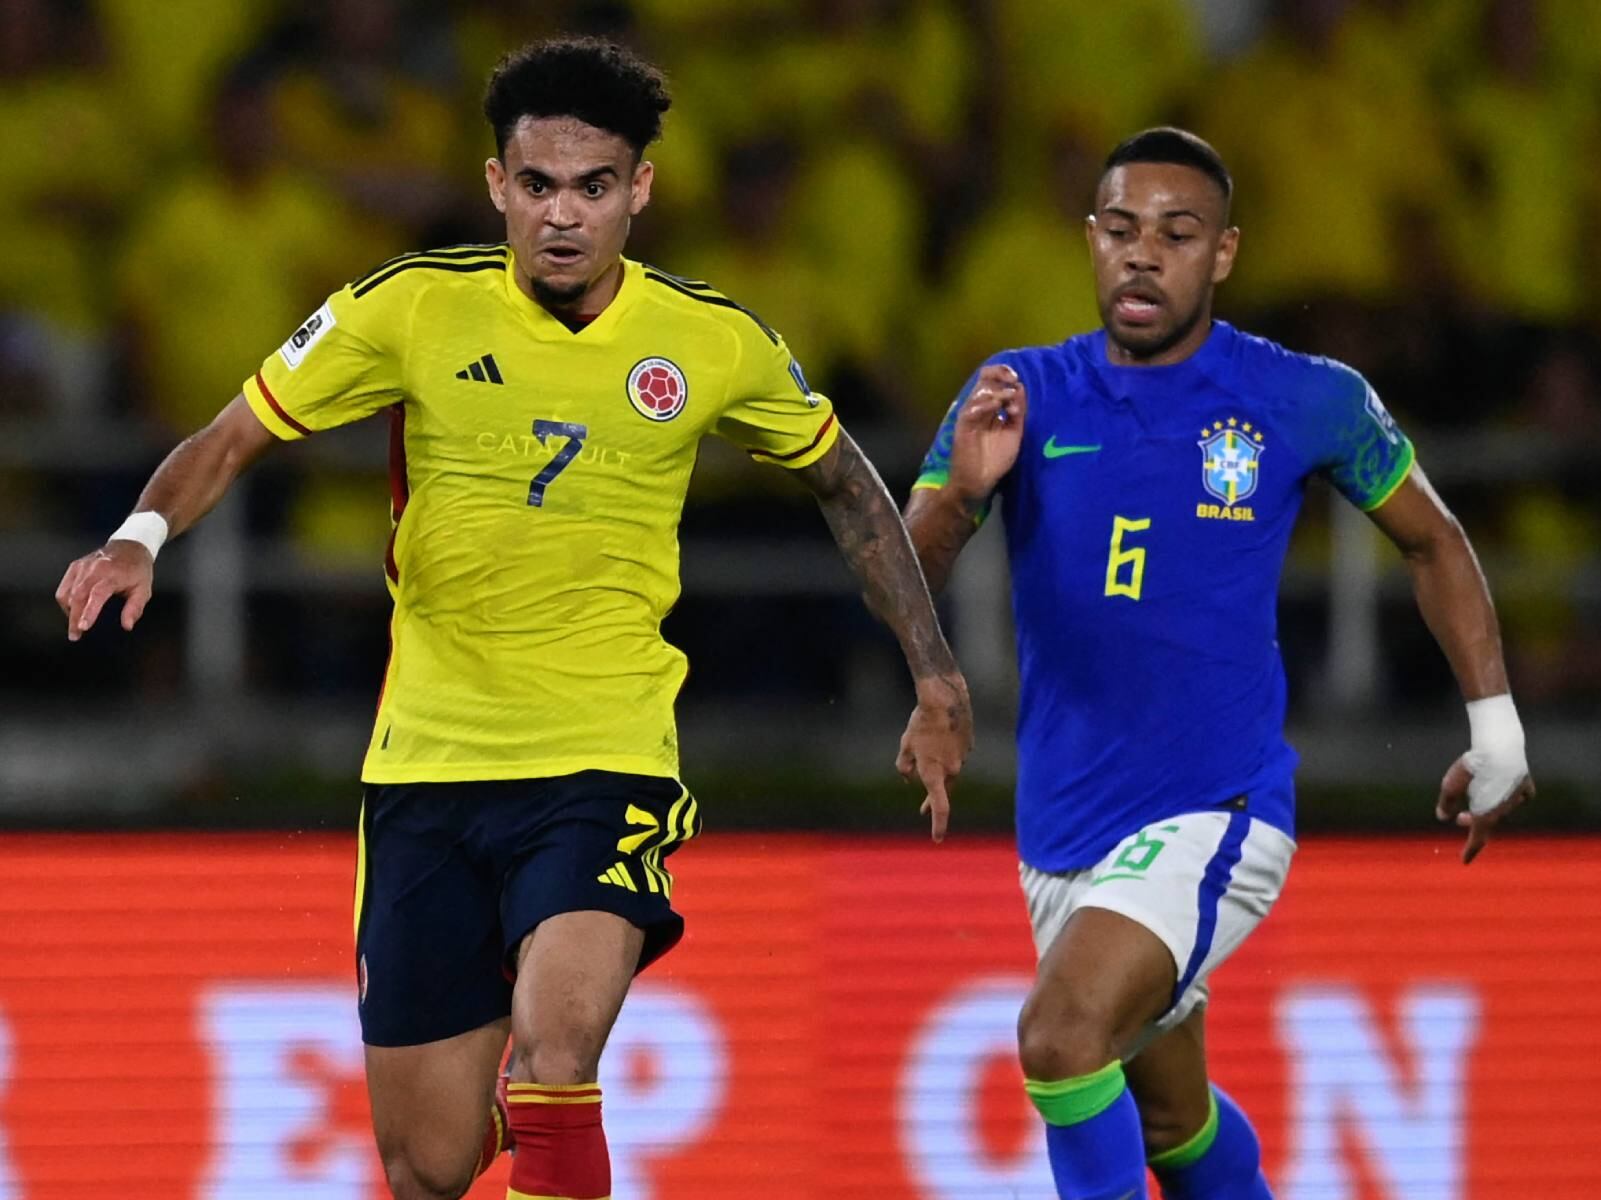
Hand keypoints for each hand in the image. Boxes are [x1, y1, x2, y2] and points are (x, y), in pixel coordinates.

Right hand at [55, 541, 154, 641]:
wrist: (130, 546)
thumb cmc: (138, 570)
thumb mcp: (144, 589)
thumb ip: (135, 608)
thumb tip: (127, 625)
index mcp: (112, 574)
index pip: (96, 595)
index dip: (88, 612)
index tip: (83, 627)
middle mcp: (94, 568)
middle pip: (78, 596)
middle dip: (74, 618)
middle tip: (76, 636)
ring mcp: (82, 566)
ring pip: (67, 592)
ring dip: (69, 611)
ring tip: (75, 625)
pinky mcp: (75, 566)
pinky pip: (64, 586)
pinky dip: (65, 600)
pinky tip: (73, 610)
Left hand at [895, 672, 973, 841]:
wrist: (945, 699)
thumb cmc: (921, 723)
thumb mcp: (905, 745)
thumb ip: (905, 767)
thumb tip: (909, 779)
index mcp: (934, 772)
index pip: (940, 806)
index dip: (938, 825)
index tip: (937, 839)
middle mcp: (952, 769)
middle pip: (943, 790)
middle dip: (932, 800)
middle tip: (923, 811)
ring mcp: (963, 757)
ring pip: (949, 771)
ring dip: (938, 768)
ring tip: (924, 747)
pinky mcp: (969, 745)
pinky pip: (956, 756)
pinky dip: (947, 752)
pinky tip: (939, 737)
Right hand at [949, 364, 1026, 502]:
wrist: (980, 481)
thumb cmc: (996, 460)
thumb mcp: (1014, 432)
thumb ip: (1018, 411)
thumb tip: (1020, 387)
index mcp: (990, 407)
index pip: (993, 380)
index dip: (1005, 375)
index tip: (1018, 381)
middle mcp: (979, 408)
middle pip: (984, 378)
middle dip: (1001, 373)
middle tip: (1013, 380)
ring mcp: (970, 415)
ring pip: (980, 390)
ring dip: (997, 391)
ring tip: (1009, 399)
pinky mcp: (963, 426)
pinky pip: (971, 408)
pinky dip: (986, 403)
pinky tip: (997, 406)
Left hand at [1436, 753, 1533, 864]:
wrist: (1499, 747)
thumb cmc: (1471, 768)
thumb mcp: (1450, 785)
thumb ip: (1446, 803)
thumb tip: (1442, 817)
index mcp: (1486, 815)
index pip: (1477, 839)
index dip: (1470, 850)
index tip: (1464, 861)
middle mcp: (1504, 810)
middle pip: (1488, 821)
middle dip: (1473, 821)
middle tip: (1460, 818)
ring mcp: (1518, 797)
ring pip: (1503, 808)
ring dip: (1489, 806)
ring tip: (1478, 795)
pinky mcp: (1526, 783)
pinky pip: (1522, 795)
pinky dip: (1514, 796)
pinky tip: (1509, 792)